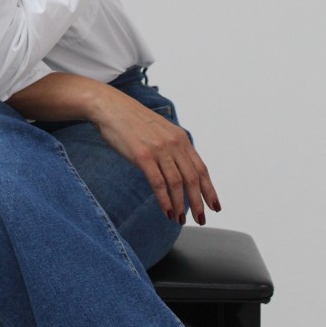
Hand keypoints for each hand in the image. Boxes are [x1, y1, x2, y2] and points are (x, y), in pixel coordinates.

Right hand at [91, 87, 220, 224]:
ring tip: (180, 219)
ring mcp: (158, 149)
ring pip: (177, 183)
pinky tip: (166, 211)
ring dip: (181, 205)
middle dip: (198, 202)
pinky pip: (158, 183)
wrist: (111, 107)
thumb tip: (182, 169)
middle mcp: (173, 143)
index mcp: (180, 137)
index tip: (215, 205)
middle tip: (200, 219)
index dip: (209, 189)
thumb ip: (173, 146)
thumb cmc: (132, 119)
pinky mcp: (142, 156)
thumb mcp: (161, 129)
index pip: (201, 168)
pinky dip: (164, 200)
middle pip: (192, 178)